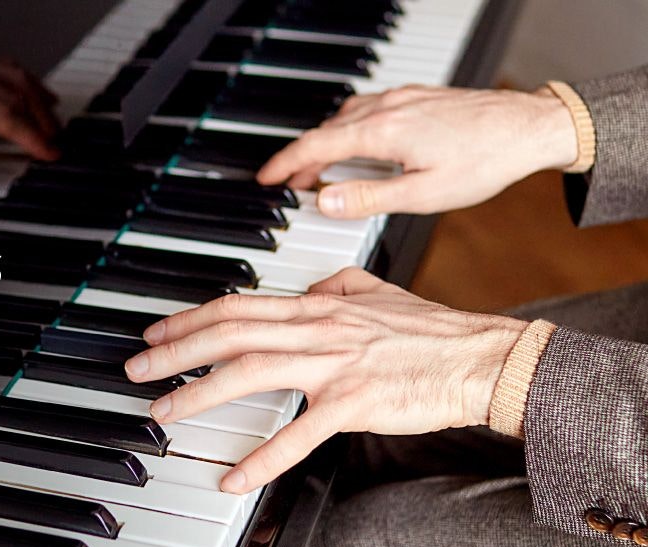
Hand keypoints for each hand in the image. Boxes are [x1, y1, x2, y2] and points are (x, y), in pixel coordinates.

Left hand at [0, 43, 60, 178]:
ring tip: (53, 126)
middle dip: (41, 122)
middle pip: (13, 93)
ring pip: (11, 76)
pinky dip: (26, 81)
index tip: (46, 152)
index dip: (27, 135)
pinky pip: (1, 65)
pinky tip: (35, 92)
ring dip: (38, 101)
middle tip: (56, 146)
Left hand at [123, 268, 525, 493]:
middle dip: (174, 351)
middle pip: (228, 334)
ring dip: (198, 393)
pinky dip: (262, 457)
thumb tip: (312, 285)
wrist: (480, 357)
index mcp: (317, 305)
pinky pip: (299, 433)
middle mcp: (316, 329)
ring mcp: (334, 365)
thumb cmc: (431, 331)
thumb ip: (338, 284)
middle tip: (137, 369)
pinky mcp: (355, 402)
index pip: (237, 306)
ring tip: (165, 411)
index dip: (190, 319)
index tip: (157, 332)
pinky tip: (234, 477)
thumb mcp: (378, 291)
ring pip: (249, 373)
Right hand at [257, 85, 578, 218]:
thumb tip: (324, 201)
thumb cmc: (485, 162)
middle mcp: (386, 107)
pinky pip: (367, 109)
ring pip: (345, 117)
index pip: (315, 146)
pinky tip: (359, 143)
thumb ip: (368, 198)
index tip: (266, 179)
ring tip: (321, 169)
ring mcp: (401, 97)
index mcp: (382, 132)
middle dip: (302, 158)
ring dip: (325, 142)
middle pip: (325, 130)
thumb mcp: (423, 194)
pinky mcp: (416, 96)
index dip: (284, 164)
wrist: (531, 128)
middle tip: (290, 184)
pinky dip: (349, 128)